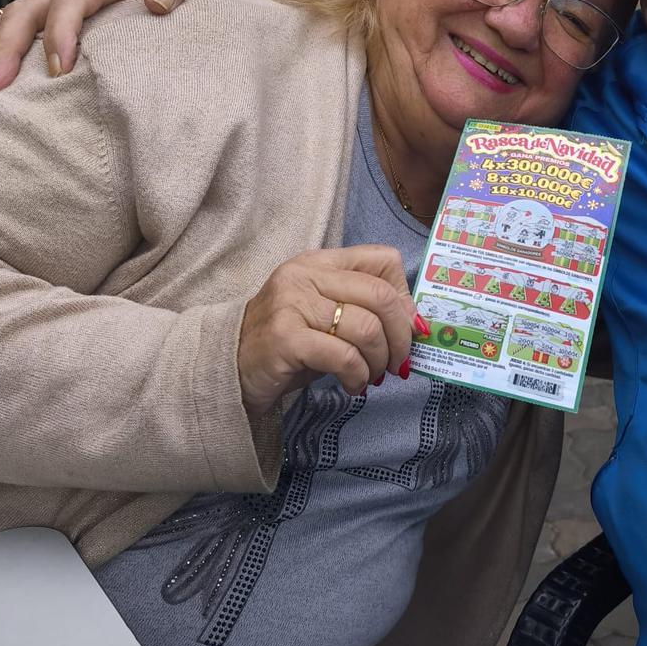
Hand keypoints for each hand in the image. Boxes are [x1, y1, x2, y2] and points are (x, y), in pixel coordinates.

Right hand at [238, 247, 418, 415]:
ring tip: (371, 376)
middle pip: (381, 296)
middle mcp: (305, 275)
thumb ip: (364, 309)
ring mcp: (292, 303)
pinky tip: (353, 385)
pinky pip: (343, 355)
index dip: (405, 297)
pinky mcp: (286, 337)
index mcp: (320, 262)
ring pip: (366, 328)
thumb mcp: (327, 315)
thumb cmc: (288, 343)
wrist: (230, 366)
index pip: (383, 260)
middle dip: (401, 337)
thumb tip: (415, 324)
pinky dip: (358, 375)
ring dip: (379, 361)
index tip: (408, 329)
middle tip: (398, 363)